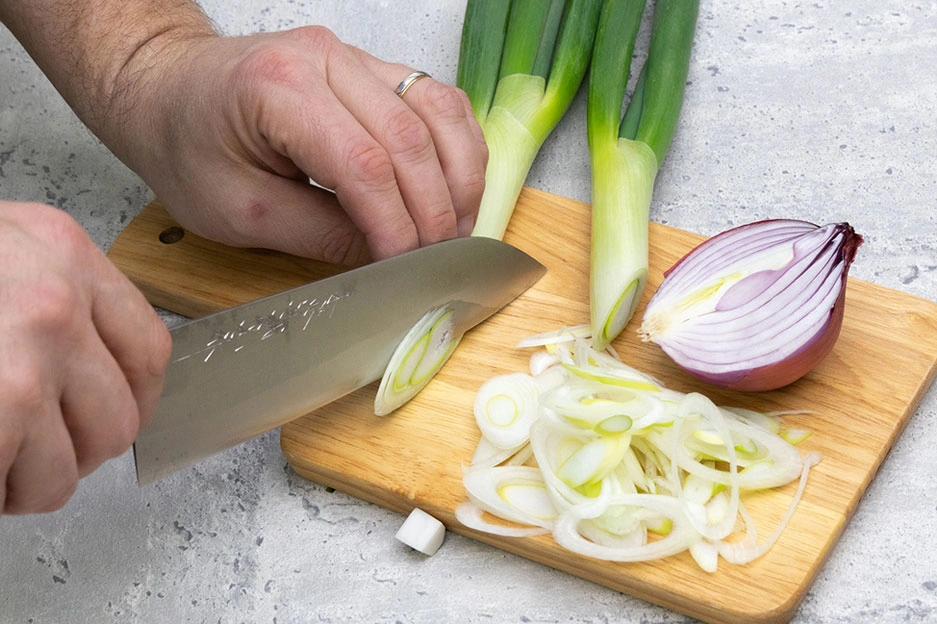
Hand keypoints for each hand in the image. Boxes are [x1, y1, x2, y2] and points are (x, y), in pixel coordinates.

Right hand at [0, 201, 171, 513]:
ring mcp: (29, 355)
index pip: (151, 346)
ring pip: (78, 462)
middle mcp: (58, 300)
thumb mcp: (1, 250)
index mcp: (64, 253)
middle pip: (125, 414)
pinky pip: (27, 484)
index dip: (136, 398)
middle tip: (33, 447)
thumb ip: (52, 291)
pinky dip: (1, 492)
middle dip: (82, 448)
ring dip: (36, 478)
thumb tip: (89, 360)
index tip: (112, 416)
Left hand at [112, 26, 488, 264]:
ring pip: (438, 109)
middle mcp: (324, 58)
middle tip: (440, 259)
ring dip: (460, 175)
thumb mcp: (238, 211)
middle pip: (409, 137)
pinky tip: (456, 185)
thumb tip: (386, 258)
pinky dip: (458, 145)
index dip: (395, 223)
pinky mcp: (371, 65)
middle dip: (435, 209)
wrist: (167, 91)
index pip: (363, 163)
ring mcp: (353, 55)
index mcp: (278, 89)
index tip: (407, 267)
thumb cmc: (187, 145)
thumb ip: (319, 235)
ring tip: (458, 228)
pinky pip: (436, 97)